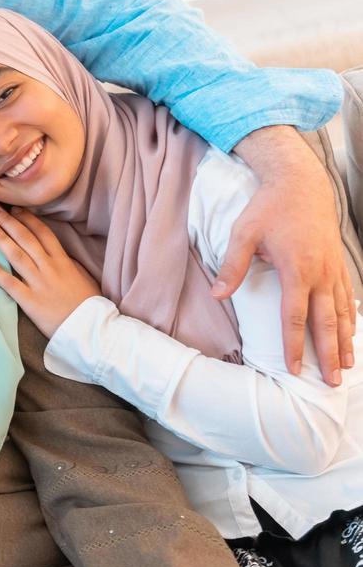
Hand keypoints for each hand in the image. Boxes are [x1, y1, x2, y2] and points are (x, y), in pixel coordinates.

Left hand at [0, 206, 99, 336]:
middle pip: (26, 239)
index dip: (27, 219)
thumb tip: (59, 252)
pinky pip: (10, 284)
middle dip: (8, 222)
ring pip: (16, 255)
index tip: (15, 208)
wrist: (91, 328)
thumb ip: (69, 263)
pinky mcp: (30, 301)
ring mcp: (39, 283)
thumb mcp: (83, 276)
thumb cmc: (89, 304)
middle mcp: (49, 268)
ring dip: (0, 238)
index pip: (43, 233)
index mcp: (63, 261)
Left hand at [226, 126, 354, 383]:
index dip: (294, 345)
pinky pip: (348, 296)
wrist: (301, 183)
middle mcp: (321, 273)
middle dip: (329, 353)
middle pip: (327, 322)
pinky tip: (352, 332)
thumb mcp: (244, 233)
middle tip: (332, 382)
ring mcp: (334, 268)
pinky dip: (351, 317)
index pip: (295, 317)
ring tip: (347, 366)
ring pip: (343, 312)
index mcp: (297, 270)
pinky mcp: (339, 263)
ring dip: (345, 340)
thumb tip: (217, 294)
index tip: (293, 369)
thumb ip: (232, 266)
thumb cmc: (269, 207)